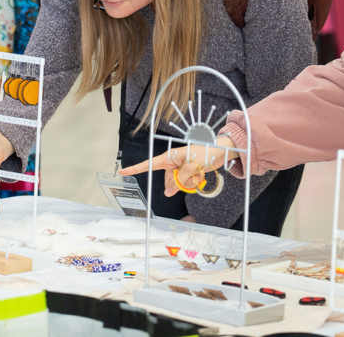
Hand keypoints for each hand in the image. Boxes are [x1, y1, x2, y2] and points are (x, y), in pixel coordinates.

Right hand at [118, 136, 233, 196]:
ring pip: (178, 185)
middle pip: (167, 181)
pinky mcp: (188, 174)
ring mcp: (180, 169)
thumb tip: (169, 191)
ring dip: (189, 182)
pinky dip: (194, 182)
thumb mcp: (191, 165)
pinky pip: (186, 185)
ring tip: (199, 171)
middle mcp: (173, 163)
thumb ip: (179, 179)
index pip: (149, 164)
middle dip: (180, 182)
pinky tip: (201, 174)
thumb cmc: (205, 152)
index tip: (123, 171)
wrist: (220, 152)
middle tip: (193, 172)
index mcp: (169, 157)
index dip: (136, 169)